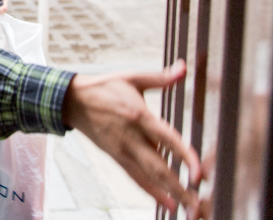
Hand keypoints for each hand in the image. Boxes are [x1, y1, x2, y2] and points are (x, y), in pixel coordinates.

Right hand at [61, 60, 202, 216]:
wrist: (72, 101)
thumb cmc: (103, 88)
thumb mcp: (132, 78)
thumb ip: (161, 78)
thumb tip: (184, 68)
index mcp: (139, 116)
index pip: (167, 139)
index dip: (185, 157)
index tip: (200, 173)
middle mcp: (131, 138)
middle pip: (159, 167)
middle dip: (180, 188)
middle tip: (199, 203)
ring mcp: (122, 150)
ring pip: (149, 177)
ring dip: (170, 194)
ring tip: (188, 209)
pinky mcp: (116, 157)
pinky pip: (136, 178)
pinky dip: (152, 192)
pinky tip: (167, 203)